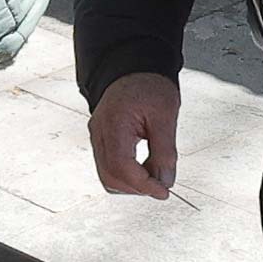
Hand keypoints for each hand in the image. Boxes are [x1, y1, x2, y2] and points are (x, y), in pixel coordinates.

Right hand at [89, 72, 181, 198]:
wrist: (133, 69)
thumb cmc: (149, 86)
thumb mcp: (166, 115)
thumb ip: (165, 151)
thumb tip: (165, 181)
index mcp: (114, 123)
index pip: (121, 166)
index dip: (142, 184)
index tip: (163, 192)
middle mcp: (99, 132)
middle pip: (110, 176)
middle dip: (137, 187)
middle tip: (161, 185)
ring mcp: (97, 136)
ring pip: (107, 176)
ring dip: (131, 184)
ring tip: (153, 176)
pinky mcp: (101, 140)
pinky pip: (108, 167)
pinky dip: (126, 175)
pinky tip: (144, 169)